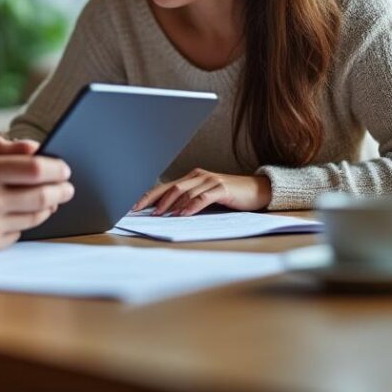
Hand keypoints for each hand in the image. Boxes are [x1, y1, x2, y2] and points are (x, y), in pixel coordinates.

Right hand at [0, 135, 72, 251]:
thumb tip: (36, 148)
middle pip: (44, 195)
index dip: (58, 169)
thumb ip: (1, 148)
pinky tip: (24, 214)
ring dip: (50, 207)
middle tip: (68, 187)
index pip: (37, 169)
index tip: (65, 168)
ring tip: (52, 200)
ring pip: (36, 216)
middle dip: (63, 190)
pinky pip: (20, 232)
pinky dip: (26, 222)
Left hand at [133, 169, 270, 215]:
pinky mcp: (222, 188)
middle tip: (140, 212)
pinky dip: (190, 206)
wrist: (258, 190)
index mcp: (192, 177)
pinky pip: (202, 198)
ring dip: (169, 205)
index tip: (133, 207)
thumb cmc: (231, 196)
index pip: (165, 187)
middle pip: (170, 188)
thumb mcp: (207, 196)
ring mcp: (210, 181)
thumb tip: (167, 213)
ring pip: (184, 192)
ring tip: (159, 215)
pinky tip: (182, 215)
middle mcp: (199, 176)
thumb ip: (190, 200)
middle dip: (153, 201)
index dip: (148, 196)